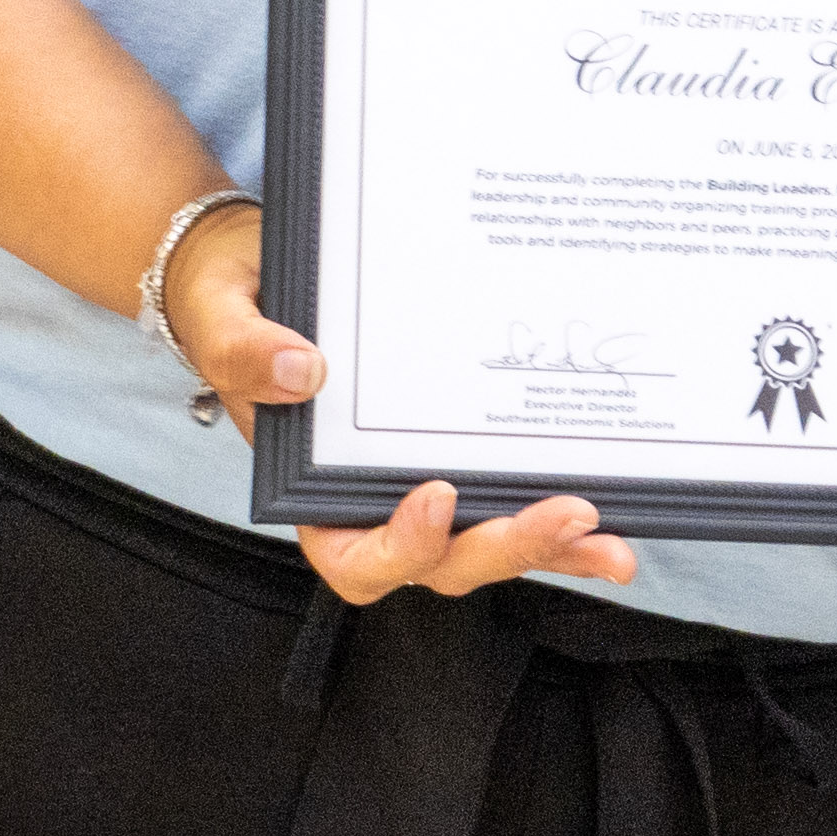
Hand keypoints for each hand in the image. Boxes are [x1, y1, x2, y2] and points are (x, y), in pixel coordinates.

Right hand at [166, 204, 635, 601]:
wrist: (261, 271)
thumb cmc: (234, 303)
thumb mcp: (221, 314)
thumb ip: (242, 347)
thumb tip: (300, 369)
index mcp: (313, 497)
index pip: (355, 561)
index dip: (401, 548)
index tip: (436, 498)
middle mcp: (375, 507)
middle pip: (444, 563)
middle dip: (508, 546)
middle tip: (568, 514)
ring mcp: (426, 489)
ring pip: (491, 543)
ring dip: (553, 548)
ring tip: (613, 542)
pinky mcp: (465, 456)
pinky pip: (513, 498)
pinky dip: (561, 515)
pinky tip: (614, 513)